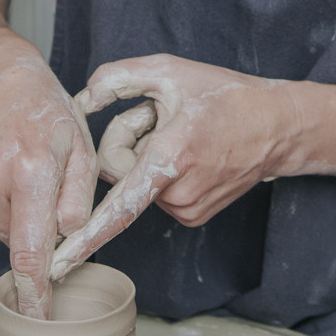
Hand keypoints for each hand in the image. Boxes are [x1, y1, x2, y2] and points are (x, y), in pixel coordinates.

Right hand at [0, 36, 98, 317]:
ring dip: (2, 214)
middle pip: (11, 240)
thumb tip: (67, 242)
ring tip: (10, 169)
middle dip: (28, 227)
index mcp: (30, 170)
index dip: (34, 291)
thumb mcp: (79, 146)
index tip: (36, 320)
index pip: (30, 250)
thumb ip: (78, 199)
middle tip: (34, 182)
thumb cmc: (43, 110)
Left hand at [50, 54, 292, 280]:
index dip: (85, 238)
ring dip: (146, 156)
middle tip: (160, 117)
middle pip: (117, 173)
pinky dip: (161, 171)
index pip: (118, 207)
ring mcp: (187, 209)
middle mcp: (178, 193)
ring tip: (181, 135)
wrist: (278, 126)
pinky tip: (189, 153)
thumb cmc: (225, 96)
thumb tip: (82, 99)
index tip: (57, 266)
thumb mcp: (169, 69)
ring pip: (136, 184)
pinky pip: (154, 194)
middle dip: (125, 142)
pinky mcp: (192, 216)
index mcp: (171, 158)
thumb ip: (117, 77)